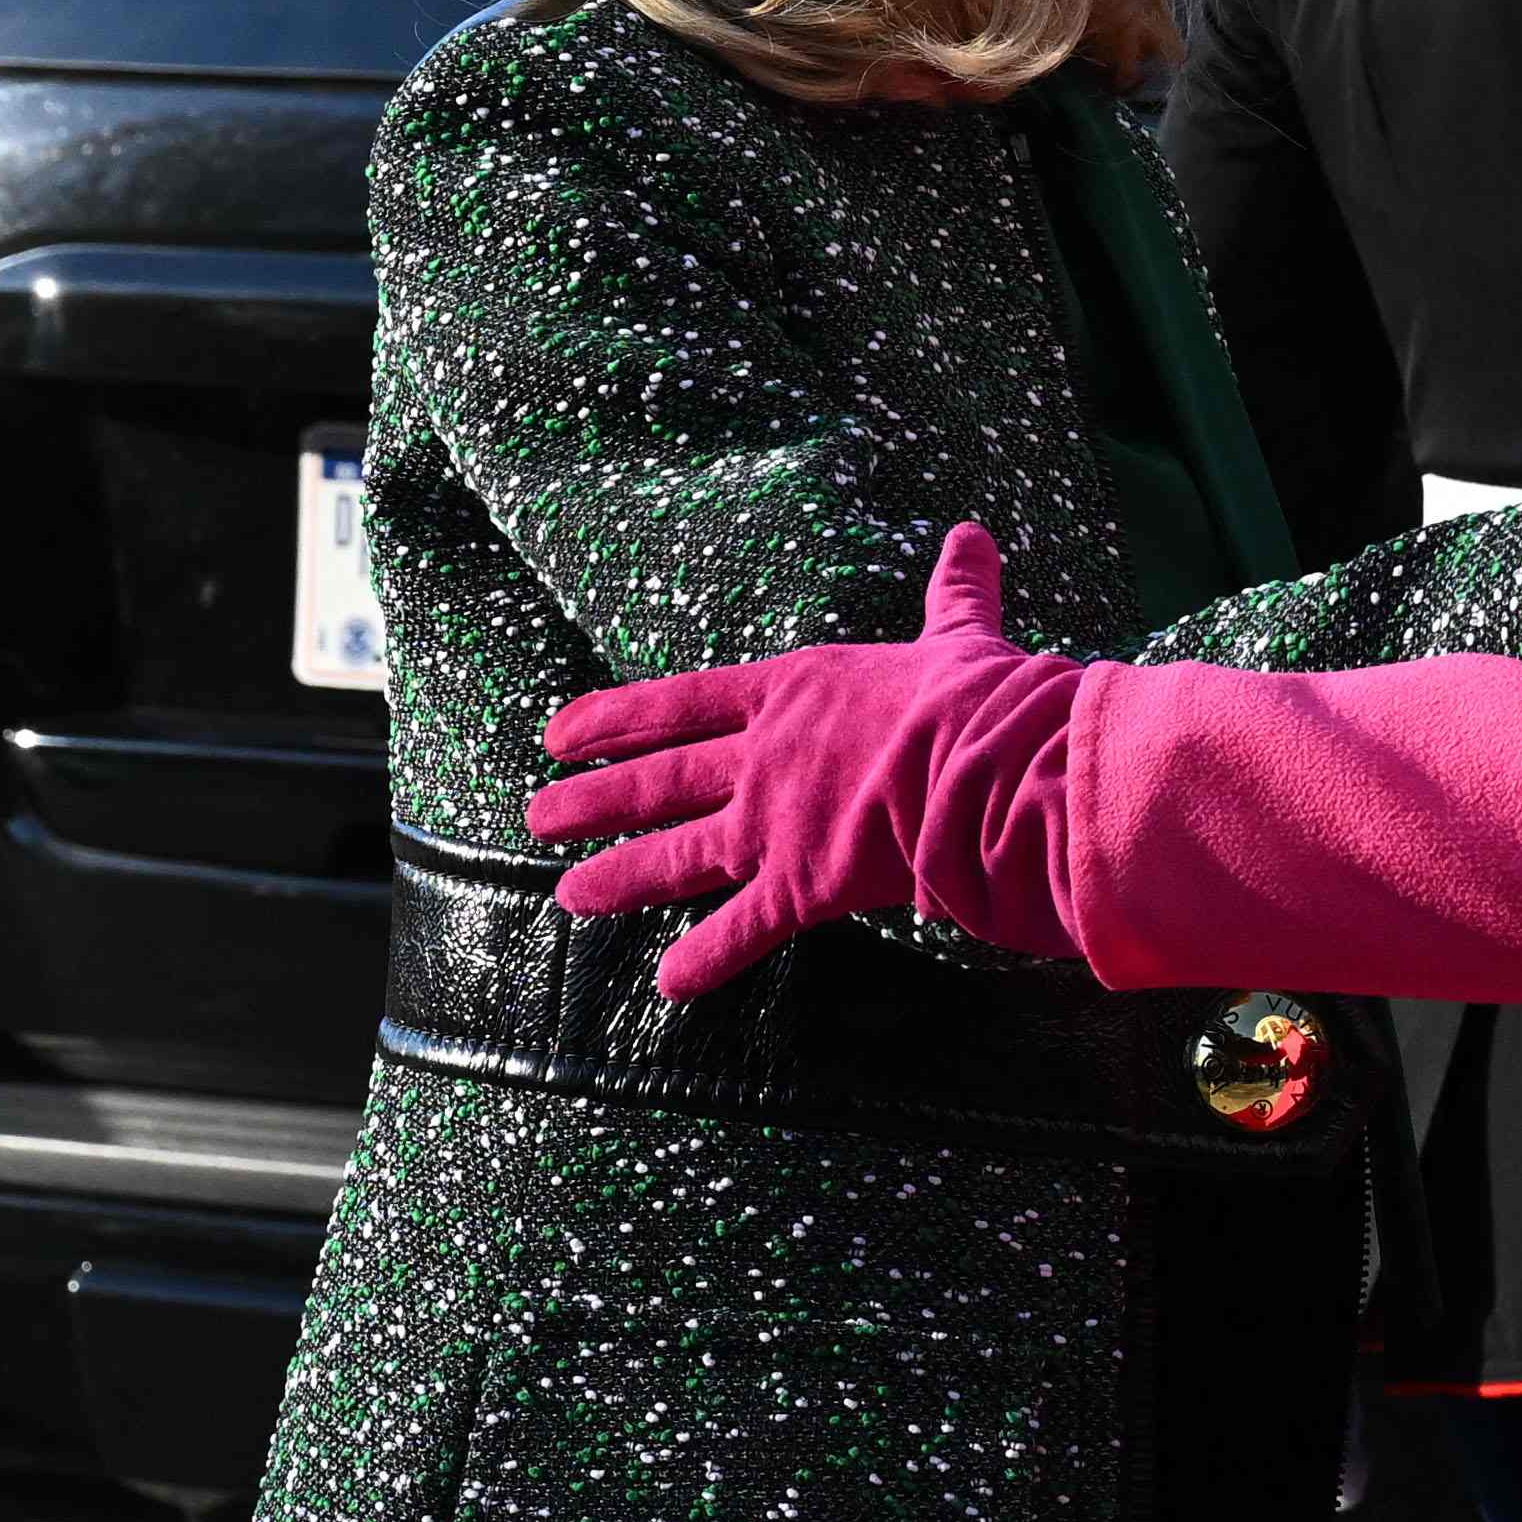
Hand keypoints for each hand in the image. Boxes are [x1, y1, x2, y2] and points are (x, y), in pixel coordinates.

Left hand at [526, 524, 1089, 996]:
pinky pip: (743, 930)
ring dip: (618, 876)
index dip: (615, 718)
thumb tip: (972, 538)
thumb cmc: (974, 698)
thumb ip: (954, 593)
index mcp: (791, 692)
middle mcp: (762, 760)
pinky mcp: (801, 888)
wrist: (985, 767)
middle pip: (659, 780)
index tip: (558, 734)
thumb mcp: (958, 635)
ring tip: (567, 896)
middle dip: (592, 800)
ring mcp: (772, 826)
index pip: (680, 703)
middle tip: (537, 817)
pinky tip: (670, 983)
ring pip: (675, 856)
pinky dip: (706, 959)